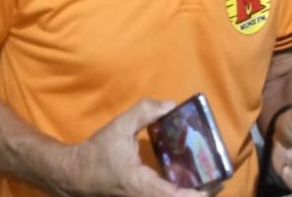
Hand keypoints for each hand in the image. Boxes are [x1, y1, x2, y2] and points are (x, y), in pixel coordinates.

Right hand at [51, 99, 201, 196]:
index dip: (199, 193)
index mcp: (141, 186)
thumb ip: (144, 112)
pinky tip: (188, 176)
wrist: (74, 173)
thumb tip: (171, 105)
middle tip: (217, 175)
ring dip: (190, 191)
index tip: (216, 181)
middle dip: (201, 191)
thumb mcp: (119, 127)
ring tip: (208, 175)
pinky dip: (179, 190)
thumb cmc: (97, 153)